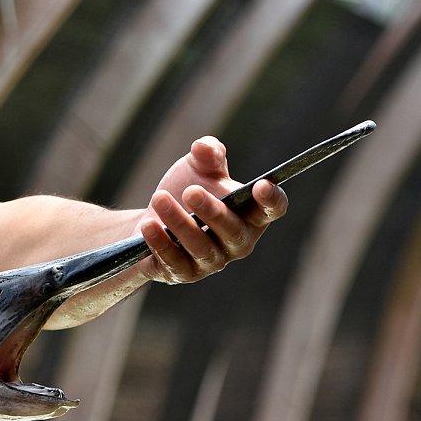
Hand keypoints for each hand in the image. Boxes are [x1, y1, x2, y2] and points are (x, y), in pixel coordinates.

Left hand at [140, 136, 287, 284]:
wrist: (151, 220)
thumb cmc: (185, 191)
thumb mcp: (196, 168)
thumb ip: (207, 155)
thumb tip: (203, 146)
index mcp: (251, 214)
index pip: (272, 210)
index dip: (271, 200)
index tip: (261, 185)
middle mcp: (238, 242)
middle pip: (233, 231)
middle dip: (213, 211)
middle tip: (191, 191)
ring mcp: (212, 261)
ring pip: (201, 247)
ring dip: (179, 223)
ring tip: (159, 198)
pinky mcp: (184, 273)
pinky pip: (175, 261)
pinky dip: (160, 243)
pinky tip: (148, 225)